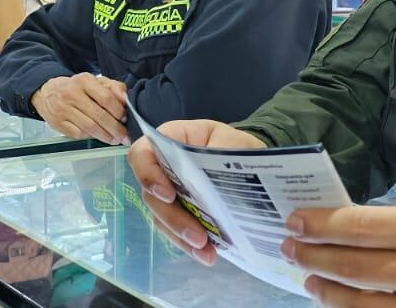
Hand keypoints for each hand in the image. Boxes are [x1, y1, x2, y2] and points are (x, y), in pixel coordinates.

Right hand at [31, 73, 128, 144]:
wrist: (48, 93)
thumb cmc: (76, 88)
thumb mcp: (95, 81)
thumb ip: (114, 87)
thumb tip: (125, 99)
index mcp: (84, 81)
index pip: (106, 98)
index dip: (118, 111)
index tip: (125, 118)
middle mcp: (72, 94)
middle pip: (99, 116)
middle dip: (115, 129)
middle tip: (124, 136)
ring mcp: (63, 109)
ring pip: (90, 127)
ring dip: (105, 136)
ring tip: (114, 139)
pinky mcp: (58, 123)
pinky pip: (79, 134)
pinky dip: (90, 137)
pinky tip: (97, 136)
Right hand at [129, 119, 266, 264]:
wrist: (252, 165)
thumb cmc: (238, 146)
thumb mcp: (234, 142)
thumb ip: (220, 153)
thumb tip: (210, 177)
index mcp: (170, 141)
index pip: (143, 153)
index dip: (148, 174)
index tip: (169, 195)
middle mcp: (162, 167)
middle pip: (151, 193)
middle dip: (173, 218)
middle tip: (197, 236)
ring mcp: (169, 192)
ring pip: (161, 216)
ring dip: (180, 237)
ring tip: (205, 252)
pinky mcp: (179, 212)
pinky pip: (174, 230)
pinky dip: (188, 245)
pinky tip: (207, 254)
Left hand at [283, 188, 395, 306]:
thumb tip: (355, 220)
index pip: (359, 227)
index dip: (320, 226)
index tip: (295, 222)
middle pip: (352, 265)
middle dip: (313, 257)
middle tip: (290, 249)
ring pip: (360, 302)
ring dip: (326, 291)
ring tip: (308, 279)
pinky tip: (338, 303)